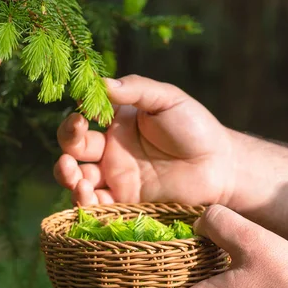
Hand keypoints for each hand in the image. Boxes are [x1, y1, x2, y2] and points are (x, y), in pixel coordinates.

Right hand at [54, 74, 236, 205]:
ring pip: (78, 179)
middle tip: (72, 153)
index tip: (81, 118)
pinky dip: (84, 201)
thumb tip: (100, 82)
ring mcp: (116, 179)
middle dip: (66, 149)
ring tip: (76, 176)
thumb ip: (135, 89)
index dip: (74, 121)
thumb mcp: (166, 99)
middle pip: (73, 151)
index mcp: (117, 125)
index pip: (82, 122)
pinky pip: (96, 204)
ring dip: (68, 178)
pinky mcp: (125, 203)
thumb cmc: (196, 128)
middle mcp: (111, 152)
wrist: (221, 167)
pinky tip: (87, 194)